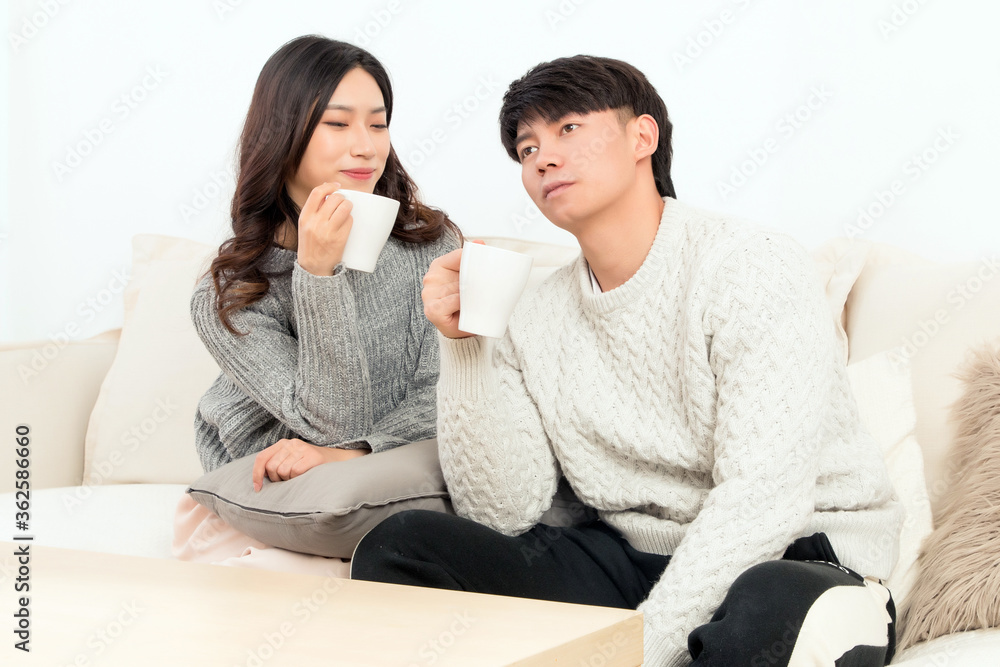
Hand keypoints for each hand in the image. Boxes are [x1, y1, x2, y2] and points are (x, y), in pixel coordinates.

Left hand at [252, 438, 367, 490]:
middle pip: (271, 467)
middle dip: (277, 479)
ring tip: (299, 477)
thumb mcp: (290, 462)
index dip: (256, 474)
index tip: (257, 489)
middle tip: (288, 480)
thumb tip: (258, 481)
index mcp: (282, 444)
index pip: (262, 458)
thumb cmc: (310, 466)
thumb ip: (276, 465)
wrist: (337, 460)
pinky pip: (295, 472)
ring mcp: (302, 448)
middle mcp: (291, 443)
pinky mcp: (312, 456)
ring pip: (283, 471)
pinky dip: (298, 478)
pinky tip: (306, 475)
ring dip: (289, 479)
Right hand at [296, 182, 352, 275]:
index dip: (329, 186)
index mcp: (305, 217)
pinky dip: (350, 219)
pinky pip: (349, 220)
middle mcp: (315, 222)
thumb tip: (327, 191)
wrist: (313, 268)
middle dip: (342, 198)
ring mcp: (328, 231)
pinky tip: (346, 223)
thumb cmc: (310, 245)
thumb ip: (313, 210)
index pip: (317, 193)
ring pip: (344, 207)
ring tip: (346, 211)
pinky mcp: (339, 239)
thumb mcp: (305, 226)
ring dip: (348, 206)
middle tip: (343, 203)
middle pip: (334, 198)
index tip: (336, 187)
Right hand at [421, 242, 482, 338]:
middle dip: (475, 280)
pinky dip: (460, 304)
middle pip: (460, 274)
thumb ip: (474, 260)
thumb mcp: (470, 279)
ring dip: (470, 294)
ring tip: (479, 299)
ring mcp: (429, 294)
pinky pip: (449, 303)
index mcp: (440, 265)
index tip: (489, 266)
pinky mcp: (431, 310)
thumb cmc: (465, 301)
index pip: (460, 256)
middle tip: (489, 285)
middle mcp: (431, 277)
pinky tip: (466, 305)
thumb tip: (480, 243)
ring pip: (456, 289)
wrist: (463, 328)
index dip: (475, 261)